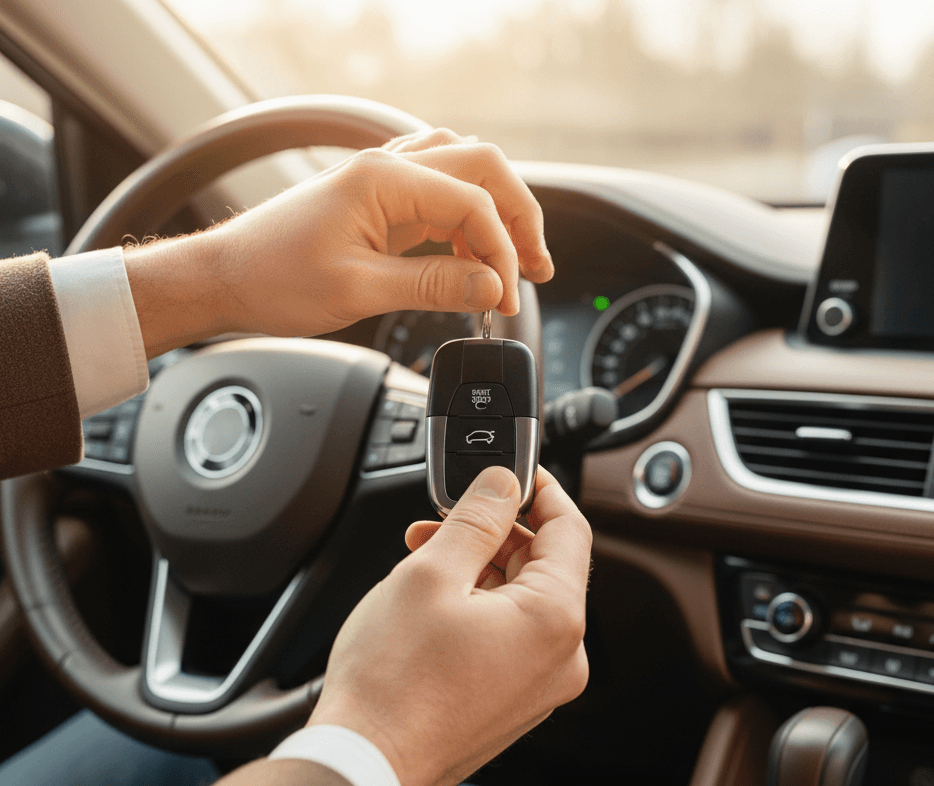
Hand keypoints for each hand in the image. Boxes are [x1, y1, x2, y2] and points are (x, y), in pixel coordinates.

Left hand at [124, 128, 553, 355]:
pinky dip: (466, 220)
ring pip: (464, 174)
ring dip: (496, 213)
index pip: (474, 202)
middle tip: (536, 269)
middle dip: (519, 219)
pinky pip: (439, 193)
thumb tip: (492, 286)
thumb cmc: (274, 279)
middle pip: (483, 168)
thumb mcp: (359, 290)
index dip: (502, 252)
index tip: (506, 298)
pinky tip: (470, 253)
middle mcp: (388, 167)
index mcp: (384, 179)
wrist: (226, 278)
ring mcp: (383, 179)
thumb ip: (433, 285)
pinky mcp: (378, 201)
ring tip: (512, 261)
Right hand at [307, 466, 591, 785]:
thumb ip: (477, 517)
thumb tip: (503, 483)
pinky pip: (511, 636)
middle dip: (494, 532)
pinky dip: (480, 608)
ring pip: (522, 600)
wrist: (368, 764)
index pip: (571, 529)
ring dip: (480, 569)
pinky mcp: (514, 702)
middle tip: (442, 519)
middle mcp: (562, 657)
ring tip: (425, 559)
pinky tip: (436, 600)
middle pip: (545, 566)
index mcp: (555, 619)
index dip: (541, 489)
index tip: (513, 471)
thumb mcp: (431, 572)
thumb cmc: (392, 682)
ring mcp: (540, 686)